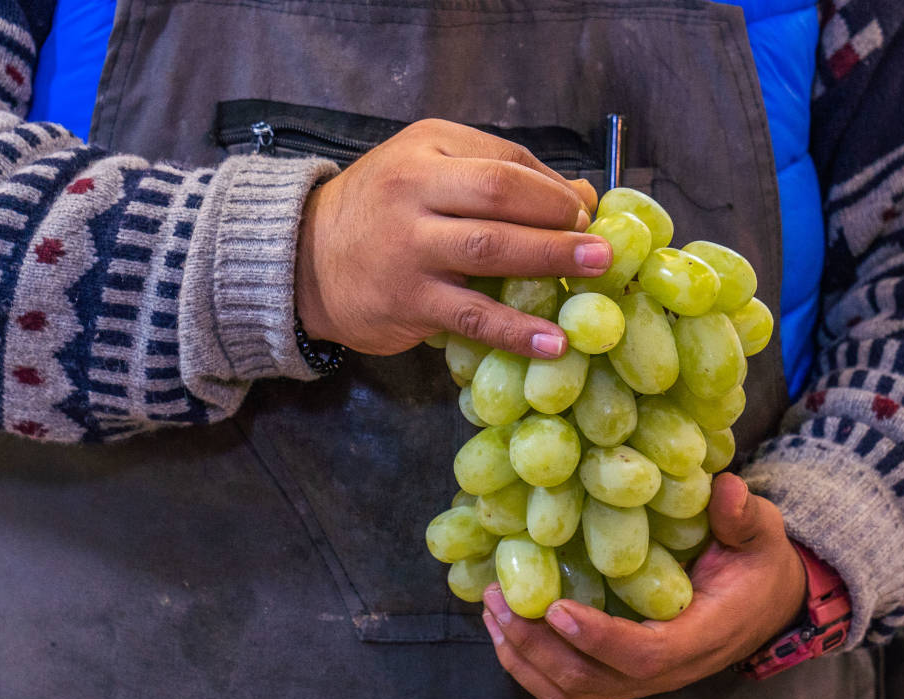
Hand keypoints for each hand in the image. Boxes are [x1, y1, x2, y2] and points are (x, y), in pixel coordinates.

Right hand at [294, 118, 605, 357]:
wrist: (302, 258)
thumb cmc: (380, 210)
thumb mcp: (429, 169)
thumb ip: (500, 174)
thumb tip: (580, 195)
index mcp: (427, 149)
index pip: (505, 161)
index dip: (553, 188)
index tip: (586, 212)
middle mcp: (414, 190)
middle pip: (502, 196)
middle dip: (560, 218)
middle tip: (601, 242)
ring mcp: (409, 247)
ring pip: (491, 250)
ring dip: (550, 261)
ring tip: (594, 273)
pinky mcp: (408, 300)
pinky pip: (473, 316)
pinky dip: (516, 330)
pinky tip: (553, 343)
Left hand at [481, 473, 806, 698]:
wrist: (766, 602)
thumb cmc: (758, 563)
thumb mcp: (761, 533)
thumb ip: (744, 515)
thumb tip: (726, 488)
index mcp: (701, 636)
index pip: (644, 655)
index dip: (598, 638)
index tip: (555, 607)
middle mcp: (668, 669)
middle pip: (593, 680)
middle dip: (538, 645)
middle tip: (497, 597)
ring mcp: (642, 680)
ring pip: (574, 691)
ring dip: (525, 658)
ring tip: (491, 608)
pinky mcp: (622, 676)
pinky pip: (571, 689)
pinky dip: (530, 668)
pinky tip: (505, 630)